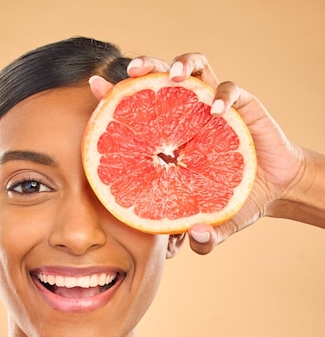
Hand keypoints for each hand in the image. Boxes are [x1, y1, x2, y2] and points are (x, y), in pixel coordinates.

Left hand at [89, 53, 304, 253]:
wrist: (272, 189)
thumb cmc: (230, 202)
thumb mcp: (212, 225)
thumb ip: (203, 239)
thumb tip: (193, 240)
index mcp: (168, 137)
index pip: (138, 109)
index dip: (115, 96)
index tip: (96, 89)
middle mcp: (187, 115)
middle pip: (161, 76)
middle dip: (145, 67)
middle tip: (131, 71)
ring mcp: (212, 108)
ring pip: (195, 68)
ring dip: (183, 63)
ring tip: (173, 75)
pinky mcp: (242, 107)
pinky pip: (231, 90)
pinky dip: (223, 95)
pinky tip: (217, 109)